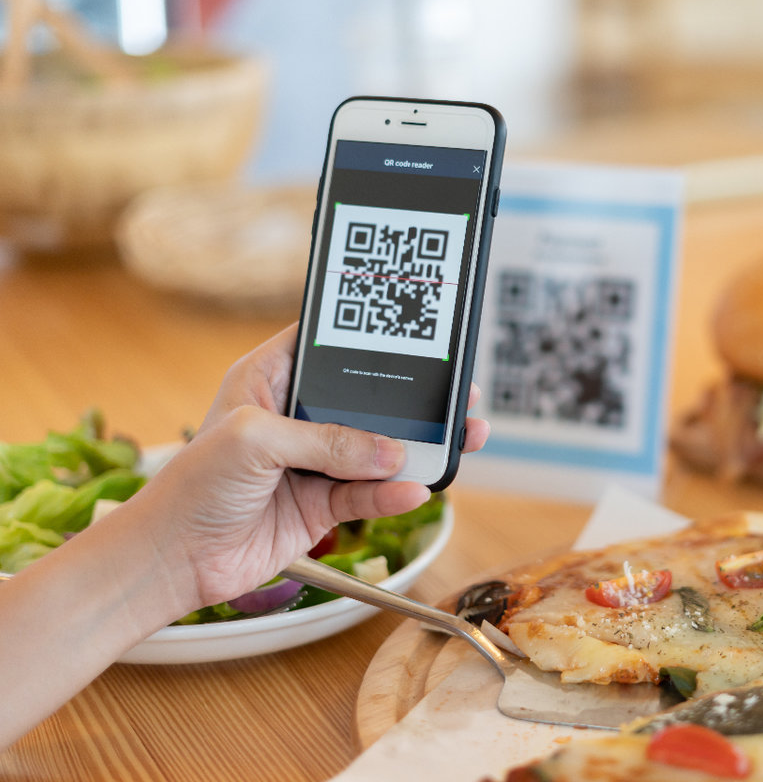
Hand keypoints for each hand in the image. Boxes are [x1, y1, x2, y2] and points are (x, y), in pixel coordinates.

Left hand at [143, 324, 489, 608]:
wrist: (172, 560)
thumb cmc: (191, 487)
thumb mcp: (254, 442)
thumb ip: (326, 440)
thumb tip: (389, 451)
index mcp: (271, 378)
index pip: (329, 344)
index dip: (369, 337)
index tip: (416, 332)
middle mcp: (297, 417)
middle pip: (368, 400)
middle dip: (412, 400)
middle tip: (456, 393)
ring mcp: (313, 462)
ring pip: (379, 450)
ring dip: (418, 449)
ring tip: (460, 440)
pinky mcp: (322, 504)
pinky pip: (369, 495)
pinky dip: (394, 494)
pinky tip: (415, 489)